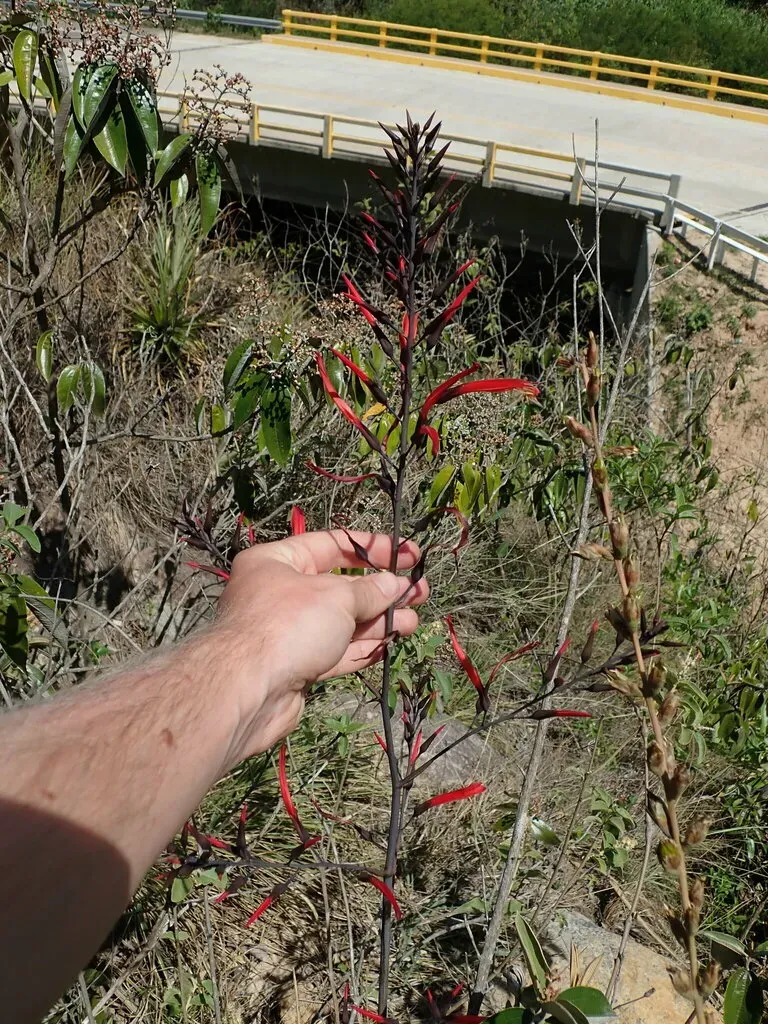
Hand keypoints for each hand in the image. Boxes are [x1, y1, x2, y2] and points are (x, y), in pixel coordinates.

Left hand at [214, 530, 427, 762]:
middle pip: (340, 586)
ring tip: (412, 621)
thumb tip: (394, 586)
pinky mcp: (297, 666)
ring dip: (379, 621)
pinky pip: (336, 651)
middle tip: (418, 592)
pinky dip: (363, 647)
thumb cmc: (288, 625)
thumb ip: (370, 591)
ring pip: (342, 622)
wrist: (249, 691)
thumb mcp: (336, 597)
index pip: (332, 544)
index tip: (408, 554)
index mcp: (277, 561)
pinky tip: (390, 643)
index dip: (374, 548)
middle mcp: (280, 593)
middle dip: (381, 591)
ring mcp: (288, 632)